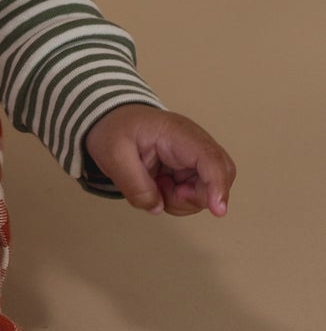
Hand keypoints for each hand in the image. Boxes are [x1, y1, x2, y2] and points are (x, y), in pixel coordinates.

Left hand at [84, 105, 235, 216]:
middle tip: (163, 192)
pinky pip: (195, 192)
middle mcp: (193, 143)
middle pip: (219, 176)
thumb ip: (136, 186)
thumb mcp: (113, 157)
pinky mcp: (189, 167)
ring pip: (207, 190)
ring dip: (181, 200)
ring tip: (154, 184)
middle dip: (196, 197)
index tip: (218, 211)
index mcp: (177, 133)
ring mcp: (193, 156)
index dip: (218, 186)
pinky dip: (177, 198)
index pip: (209, 159)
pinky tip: (158, 184)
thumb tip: (157, 208)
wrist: (110, 119)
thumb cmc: (114, 130)